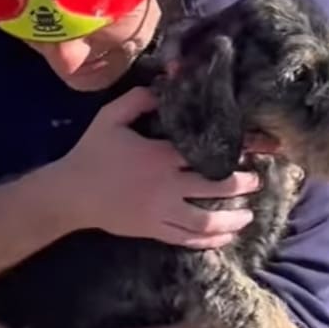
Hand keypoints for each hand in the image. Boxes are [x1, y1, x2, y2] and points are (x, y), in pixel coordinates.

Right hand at [51, 86, 258, 249]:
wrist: (70, 193)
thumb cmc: (90, 153)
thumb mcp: (109, 118)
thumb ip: (137, 101)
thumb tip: (163, 88)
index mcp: (160, 156)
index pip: (207, 152)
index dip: (238, 151)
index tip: (257, 151)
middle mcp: (167, 186)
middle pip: (216, 188)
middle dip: (243, 185)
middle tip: (256, 180)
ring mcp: (161, 211)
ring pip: (207, 220)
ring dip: (233, 218)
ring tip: (248, 215)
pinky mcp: (153, 230)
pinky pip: (188, 238)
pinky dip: (210, 239)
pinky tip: (225, 236)